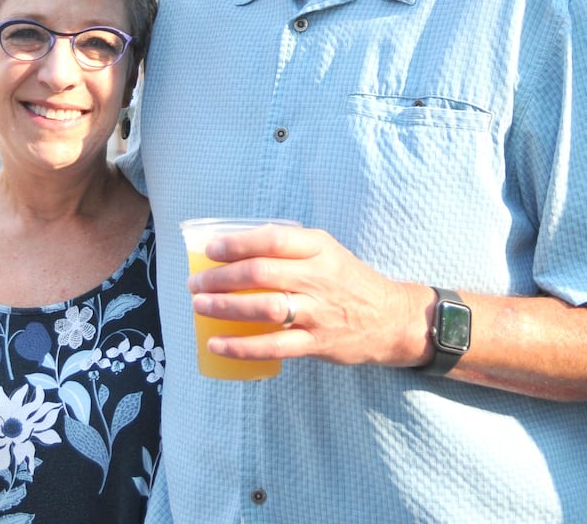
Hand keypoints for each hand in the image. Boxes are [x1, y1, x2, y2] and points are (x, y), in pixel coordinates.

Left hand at [186, 225, 433, 368]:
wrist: (391, 318)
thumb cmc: (349, 281)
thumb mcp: (327, 252)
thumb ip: (290, 249)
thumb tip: (237, 248)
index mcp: (319, 249)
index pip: (273, 240)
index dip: (237, 244)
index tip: (211, 250)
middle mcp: (319, 277)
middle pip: (262, 273)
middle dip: (221, 278)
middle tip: (196, 283)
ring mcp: (318, 312)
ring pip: (264, 307)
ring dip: (226, 307)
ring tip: (200, 306)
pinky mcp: (317, 343)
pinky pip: (273, 346)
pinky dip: (241, 346)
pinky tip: (217, 344)